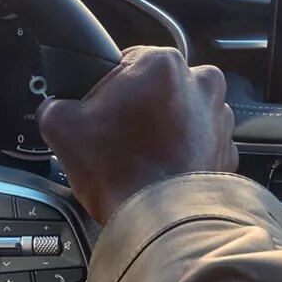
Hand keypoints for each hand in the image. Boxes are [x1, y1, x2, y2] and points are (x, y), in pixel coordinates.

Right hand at [36, 46, 236, 222]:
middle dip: (141, 108)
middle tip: (118, 138)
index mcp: (162, 63)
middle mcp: (200, 82)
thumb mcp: (62, 128)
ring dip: (166, 130)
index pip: (127, 61)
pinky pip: (200, 145)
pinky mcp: (228, 150)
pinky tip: (162, 172)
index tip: (101, 112)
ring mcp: (220, 118)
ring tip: (141, 159)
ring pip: (184, 114)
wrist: (161, 220)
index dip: (108, 89)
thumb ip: (54, 106)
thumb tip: (54, 108)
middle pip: (159, 88)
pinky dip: (184, 155)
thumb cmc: (119, 170)